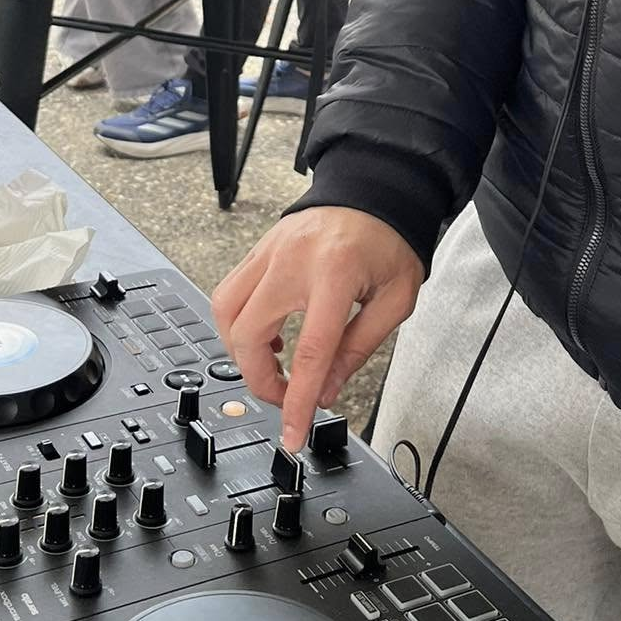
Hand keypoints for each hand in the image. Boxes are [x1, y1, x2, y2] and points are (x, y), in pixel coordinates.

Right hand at [211, 207, 424, 450]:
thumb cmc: (389, 240)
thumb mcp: (395, 299)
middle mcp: (293, 260)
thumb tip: (325, 391)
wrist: (374, 187)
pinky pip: (230, 292)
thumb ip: (359, 347)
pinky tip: (268, 334)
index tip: (292, 434)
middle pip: (249, 333)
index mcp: (336, 274)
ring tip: (274, 364)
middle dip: (260, 378)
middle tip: (285, 396)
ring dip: (241, 350)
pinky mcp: (259, 248)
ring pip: (225, 311)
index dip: (296, 400)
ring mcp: (269, 250)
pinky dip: (239, 323)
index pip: (309, 352)